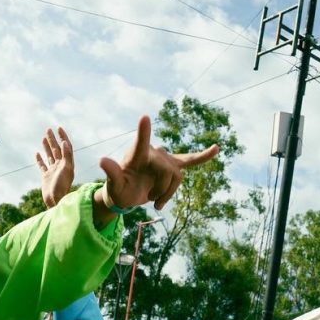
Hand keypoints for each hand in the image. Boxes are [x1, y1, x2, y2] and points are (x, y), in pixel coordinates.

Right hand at [35, 127, 74, 208]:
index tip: (59, 128)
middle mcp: (61, 166)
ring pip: (50, 156)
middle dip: (53, 139)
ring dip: (47, 147)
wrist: (55, 200)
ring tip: (44, 137)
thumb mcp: (66, 170)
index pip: (66, 147)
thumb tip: (65, 142)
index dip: (63, 137)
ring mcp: (53, 171)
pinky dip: (40, 159)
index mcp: (67, 164)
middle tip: (48, 129)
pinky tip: (37, 153)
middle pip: (57, 150)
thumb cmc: (62, 186)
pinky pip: (42, 166)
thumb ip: (66, 156)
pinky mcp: (46, 177)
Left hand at [97, 115, 217, 213]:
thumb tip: (102, 160)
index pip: (141, 142)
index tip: (145, 117)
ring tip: (156, 202)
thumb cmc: (118, 188)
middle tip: (150, 202)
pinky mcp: (172, 165)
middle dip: (162, 192)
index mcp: (137, 154)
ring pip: (178, 177)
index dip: (144, 132)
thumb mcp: (114, 185)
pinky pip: (190, 160)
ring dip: (168, 194)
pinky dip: (203, 156)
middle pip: (168, 173)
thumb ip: (111, 172)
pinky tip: (216, 148)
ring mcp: (164, 158)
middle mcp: (153, 152)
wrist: (126, 192)